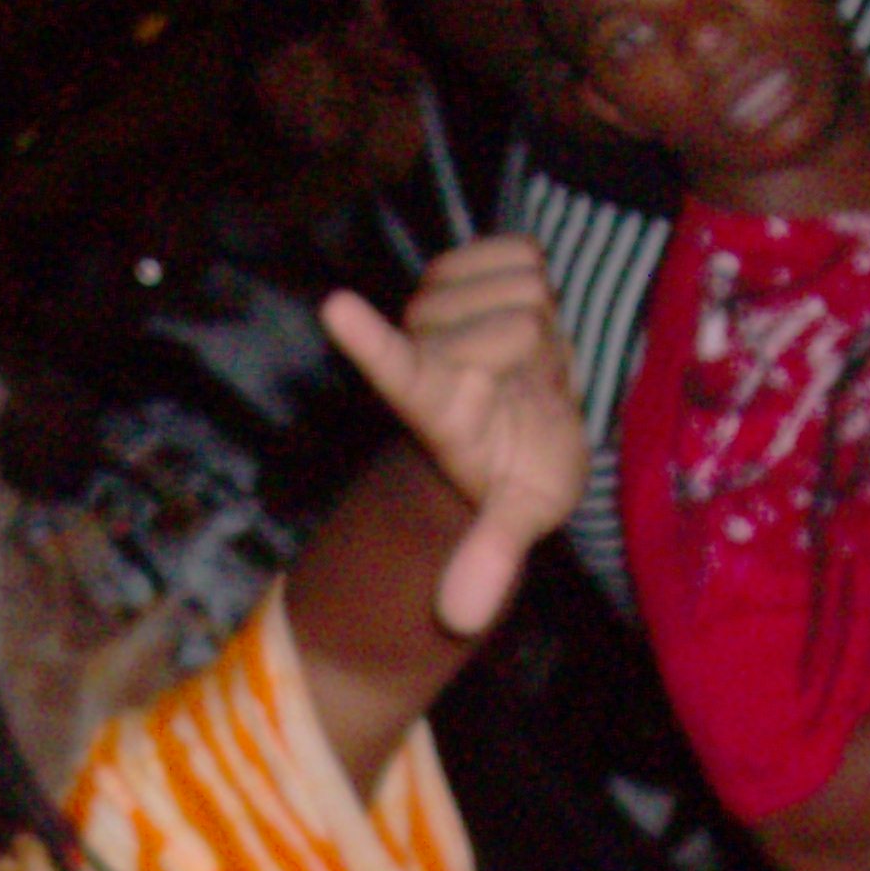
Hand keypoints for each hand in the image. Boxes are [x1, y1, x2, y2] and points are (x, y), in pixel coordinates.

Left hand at [321, 236, 589, 635]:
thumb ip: (489, 555)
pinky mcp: (471, 264)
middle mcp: (432, 349)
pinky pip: (519, 250)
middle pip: (514, 326)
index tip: (335, 311)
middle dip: (534, 358)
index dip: (371, 342)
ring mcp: (444, 305)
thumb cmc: (520, 471)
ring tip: (524, 360)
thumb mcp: (519, 516)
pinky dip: (529, 275)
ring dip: (534, 320)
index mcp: (434, 405)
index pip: (397, 369)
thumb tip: (460, 620)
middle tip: (526, 389)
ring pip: (520, 289)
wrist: (526, 426)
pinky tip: (519, 312)